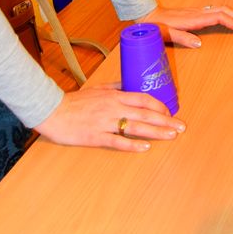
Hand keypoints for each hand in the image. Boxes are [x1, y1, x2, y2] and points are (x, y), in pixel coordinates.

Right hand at [35, 83, 184, 149]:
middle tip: (181, 127)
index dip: (159, 106)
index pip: (143, 99)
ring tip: (171, 136)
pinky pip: (117, 141)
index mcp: (114, 96)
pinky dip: (132, 144)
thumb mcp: (97, 89)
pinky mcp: (95, 136)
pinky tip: (145, 147)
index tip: (171, 113)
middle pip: (145, 113)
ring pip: (135, 126)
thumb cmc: (75, 101)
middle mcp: (113, 107)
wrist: (51, 110)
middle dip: (166, 120)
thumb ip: (115, 87)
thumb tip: (130, 86)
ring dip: (156, 132)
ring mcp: (105, 122)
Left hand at [141, 4, 232, 48]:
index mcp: (194, 19)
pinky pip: (215, 11)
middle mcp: (197, 13)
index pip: (219, 17)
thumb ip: (182, 38)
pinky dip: (226, 14)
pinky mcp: (194, 13)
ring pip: (220, 9)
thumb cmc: (156, 25)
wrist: (147, 14)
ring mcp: (196, 11)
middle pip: (224, 10)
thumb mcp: (166, 34)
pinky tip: (228, 20)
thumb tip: (199, 43)